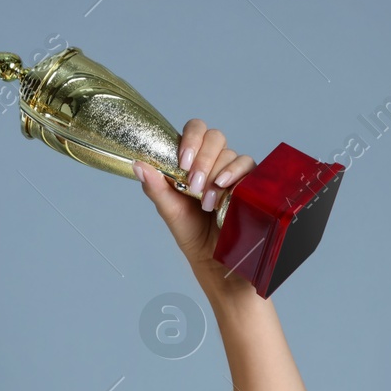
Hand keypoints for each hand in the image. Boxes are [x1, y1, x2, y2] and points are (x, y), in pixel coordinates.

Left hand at [133, 119, 256, 285]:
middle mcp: (215, 162)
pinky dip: (235, 174)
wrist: (215, 260)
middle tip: (194, 185)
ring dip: (216, 174)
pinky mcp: (251, 184)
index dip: (191, 138)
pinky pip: (249, 166)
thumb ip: (155, 187)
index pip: (195, 130)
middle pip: (214, 137)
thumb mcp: (170, 211)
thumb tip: (138, 163)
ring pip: (231, 153)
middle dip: (203, 159)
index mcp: (193, 162)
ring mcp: (234, 172)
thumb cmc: (192, 234)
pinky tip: (224, 189)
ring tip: (207, 203)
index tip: (183, 160)